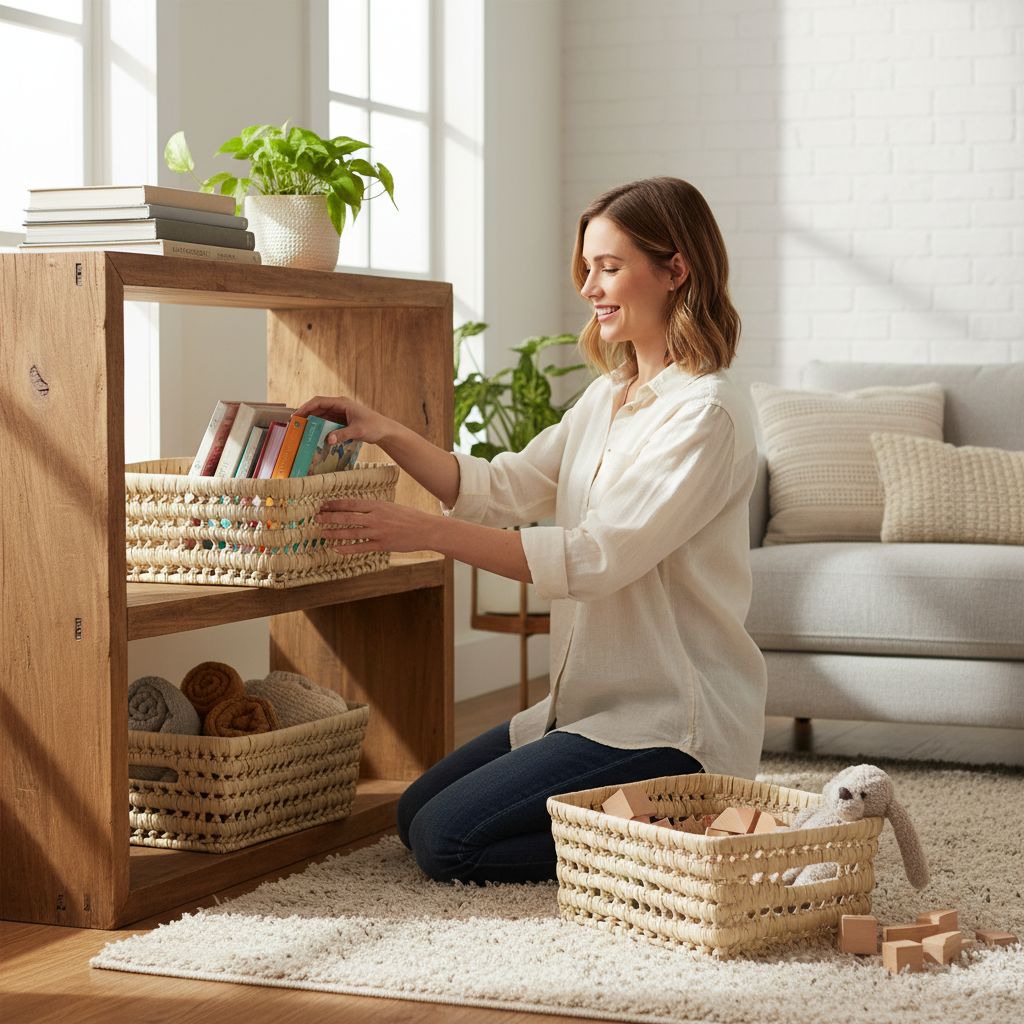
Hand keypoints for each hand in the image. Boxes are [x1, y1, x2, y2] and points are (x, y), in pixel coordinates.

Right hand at [294, 395, 395, 446]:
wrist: (385, 430)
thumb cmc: (374, 426)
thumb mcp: (358, 431)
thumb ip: (343, 434)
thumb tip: (328, 440)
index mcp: (342, 403)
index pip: (319, 402)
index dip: (306, 407)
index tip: (296, 416)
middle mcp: (339, 406)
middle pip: (318, 408)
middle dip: (306, 416)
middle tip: (295, 426)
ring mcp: (340, 414)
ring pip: (321, 416)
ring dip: (312, 423)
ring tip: (301, 432)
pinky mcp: (341, 421)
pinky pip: (327, 423)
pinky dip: (320, 429)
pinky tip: (314, 436)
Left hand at [315, 499, 441, 552]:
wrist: (425, 529)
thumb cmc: (409, 517)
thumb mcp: (391, 507)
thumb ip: (375, 509)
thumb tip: (358, 511)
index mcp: (377, 505)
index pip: (351, 503)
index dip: (335, 504)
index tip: (323, 505)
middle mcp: (375, 517)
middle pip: (347, 517)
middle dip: (330, 517)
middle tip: (316, 517)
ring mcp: (378, 532)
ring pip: (351, 532)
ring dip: (335, 533)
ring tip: (323, 533)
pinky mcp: (382, 545)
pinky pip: (361, 547)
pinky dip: (348, 549)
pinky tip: (337, 549)